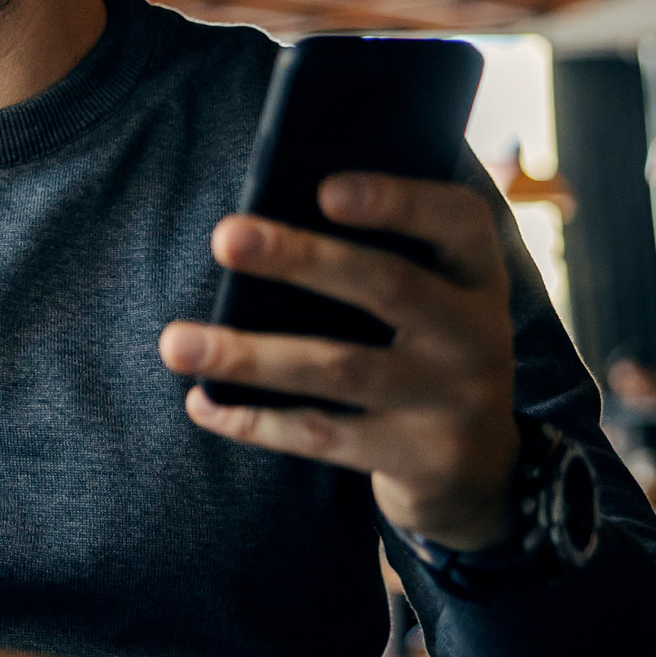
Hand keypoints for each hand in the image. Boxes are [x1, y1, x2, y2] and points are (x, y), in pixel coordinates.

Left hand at [157, 172, 522, 550]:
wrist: (481, 468)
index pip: (456, 220)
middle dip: (301, 258)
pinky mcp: (422, 459)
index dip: (396, 201)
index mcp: (477, 274)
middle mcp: (477, 333)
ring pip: (339, 369)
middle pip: (386, 285)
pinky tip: (201, 402)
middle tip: (224, 236)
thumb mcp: (429, 299)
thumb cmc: (420, 348)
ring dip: (249, 354)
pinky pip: (323, 436)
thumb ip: (378, 256)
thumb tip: (264, 220)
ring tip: (174, 343)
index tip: (324, 188)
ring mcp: (454, 400)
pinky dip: (255, 421)